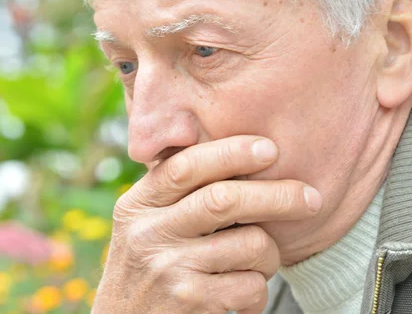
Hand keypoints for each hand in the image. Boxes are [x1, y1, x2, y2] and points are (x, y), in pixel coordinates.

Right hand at [92, 136, 321, 313]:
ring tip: (257, 262)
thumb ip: (174, 193)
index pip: (185, 166)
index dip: (232, 152)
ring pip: (250, 244)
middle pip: (224, 199)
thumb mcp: (142, 223)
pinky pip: (252, 286)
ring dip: (270, 254)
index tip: (269, 149)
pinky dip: (259, 291)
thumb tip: (236, 153)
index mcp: (137, 204)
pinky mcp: (190, 302)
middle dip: (277, 195)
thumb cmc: (145, 268)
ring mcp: (168, 269)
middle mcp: (148, 232)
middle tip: (310, 198)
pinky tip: (242, 294)